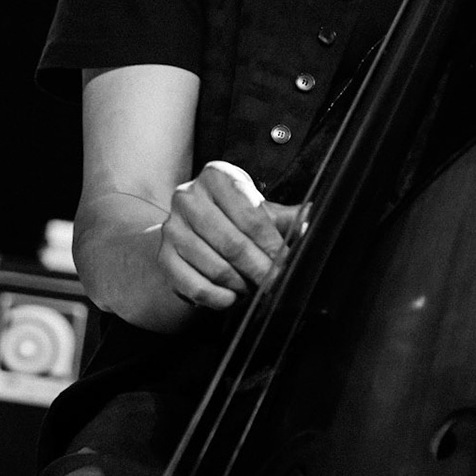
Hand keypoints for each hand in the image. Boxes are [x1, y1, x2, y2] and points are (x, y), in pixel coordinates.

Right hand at [158, 160, 303, 310]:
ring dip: (240, 284)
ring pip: (214, 266)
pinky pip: (192, 284)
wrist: (191, 228)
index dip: (272, 243)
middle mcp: (189, 197)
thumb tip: (312, 217)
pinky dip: (216, 297)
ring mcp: (172, 227)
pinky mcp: (163, 255)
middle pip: (232, 243)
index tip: (285, 262)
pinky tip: (231, 298)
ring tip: (253, 288)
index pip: (250, 215)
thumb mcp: (259, 209)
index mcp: (217, 176)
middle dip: (259, 268)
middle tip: (274, 283)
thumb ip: (286, 216)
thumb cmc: (232, 216)